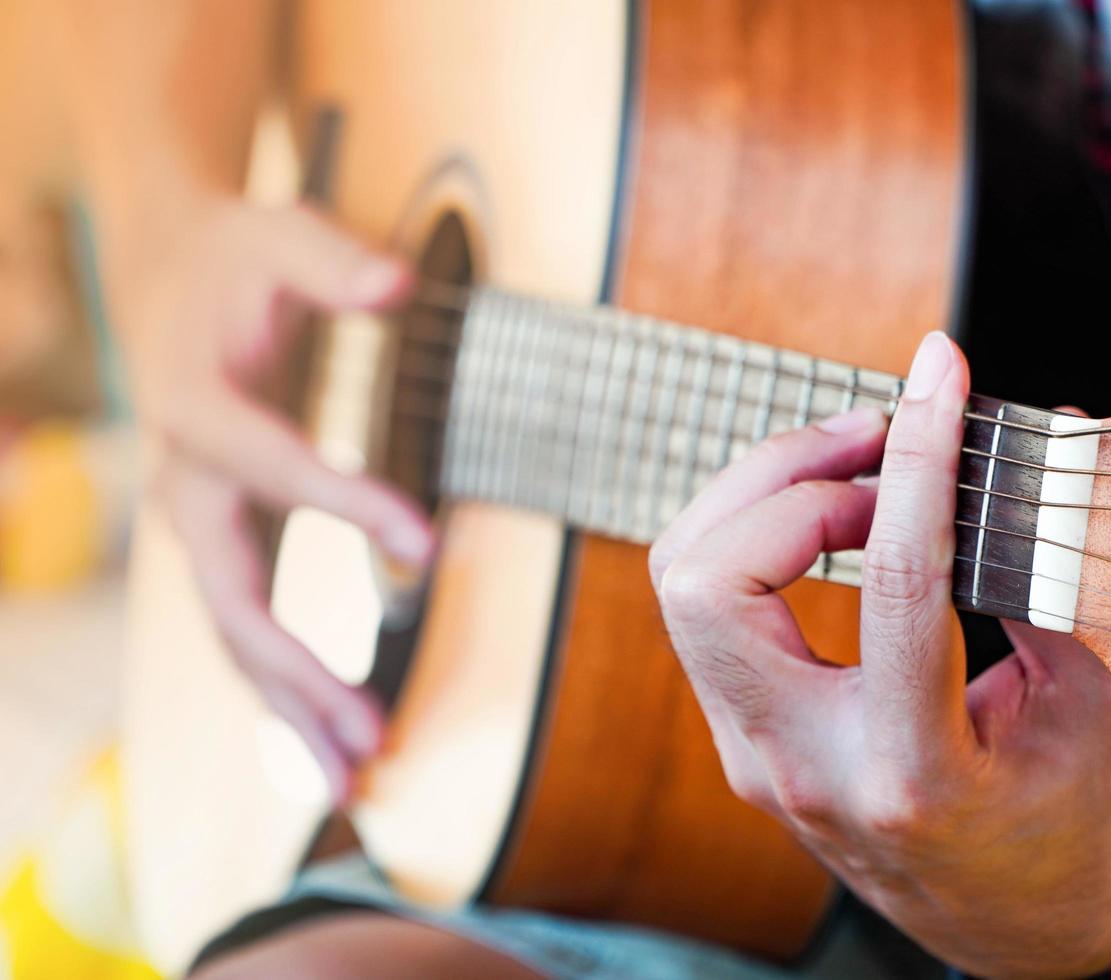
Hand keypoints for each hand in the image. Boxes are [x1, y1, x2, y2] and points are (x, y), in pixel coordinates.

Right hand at [136, 197, 432, 800]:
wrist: (174, 284)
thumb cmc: (240, 259)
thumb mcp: (280, 229)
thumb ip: (331, 256)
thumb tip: (390, 284)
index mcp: (196, 406)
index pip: (269, 465)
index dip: (342, 501)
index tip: (423, 544)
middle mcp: (184, 482)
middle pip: (231, 593)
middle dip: (295, 667)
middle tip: (369, 731)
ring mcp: (198, 526)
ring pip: (232, 636)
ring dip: (289, 709)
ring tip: (353, 778)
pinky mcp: (223, 547)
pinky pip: (245, 632)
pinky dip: (282, 693)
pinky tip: (324, 746)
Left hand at [650, 333, 1110, 977]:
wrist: (1016, 923)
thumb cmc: (1067, 823)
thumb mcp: (1094, 706)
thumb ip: (1054, 572)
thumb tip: (1036, 439)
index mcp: (912, 771)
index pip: (896, 583)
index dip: (919, 457)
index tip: (937, 372)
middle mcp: (802, 765)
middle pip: (709, 578)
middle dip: (787, 473)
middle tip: (878, 440)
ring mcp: (755, 754)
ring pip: (684, 582)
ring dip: (763, 496)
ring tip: (863, 471)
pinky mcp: (743, 734)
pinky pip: (708, 605)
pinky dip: (760, 534)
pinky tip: (838, 517)